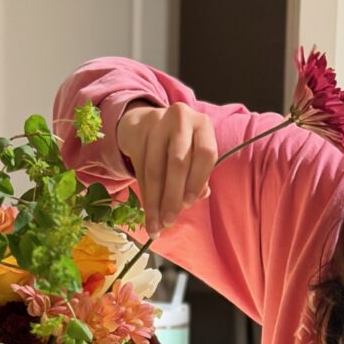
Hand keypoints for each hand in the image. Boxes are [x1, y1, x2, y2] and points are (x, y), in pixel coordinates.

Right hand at [117, 101, 216, 237]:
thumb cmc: (179, 146)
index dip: (196, 181)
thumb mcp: (194, 156)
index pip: (205, 154)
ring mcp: (158, 122)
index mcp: (203, 126)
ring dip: (154, 201)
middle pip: (178, 163)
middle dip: (172, 196)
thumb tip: (200, 198)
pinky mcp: (139, 131)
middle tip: (169, 221)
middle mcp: (182, 119)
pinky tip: (146, 211)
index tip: (188, 205)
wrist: (148, 124)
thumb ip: (199, 177)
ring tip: (155, 224)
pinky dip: (144, 193)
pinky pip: (140, 168)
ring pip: (155, 169)